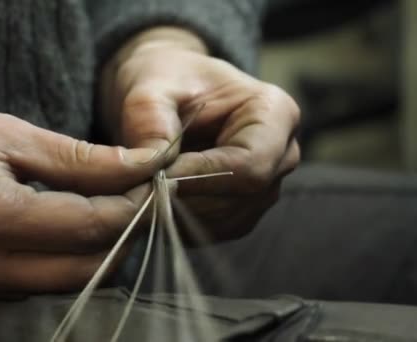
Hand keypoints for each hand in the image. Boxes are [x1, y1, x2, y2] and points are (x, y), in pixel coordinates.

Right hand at [0, 93, 158, 302]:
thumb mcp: (4, 132)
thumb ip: (79, 158)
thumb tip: (139, 165)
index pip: (88, 226)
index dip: (133, 204)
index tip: (155, 181)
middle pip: (88, 268)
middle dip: (126, 233)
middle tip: (141, 195)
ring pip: (67, 283)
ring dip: (101, 249)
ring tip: (113, 205)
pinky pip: (38, 285)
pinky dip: (68, 259)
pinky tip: (74, 225)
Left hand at [100, 28, 300, 240]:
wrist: (171, 94)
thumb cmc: (168, 80)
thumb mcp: (151, 86)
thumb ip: (149, 120)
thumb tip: (148, 165)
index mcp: (275, 114)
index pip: (249, 165)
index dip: (200, 178)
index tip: (154, 177)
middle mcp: (281, 156)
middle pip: (239, 198)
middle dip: (184, 198)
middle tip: (135, 190)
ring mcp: (266, 188)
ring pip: (224, 219)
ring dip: (177, 213)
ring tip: (139, 191)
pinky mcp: (242, 211)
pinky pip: (212, 230)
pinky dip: (177, 222)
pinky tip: (153, 200)